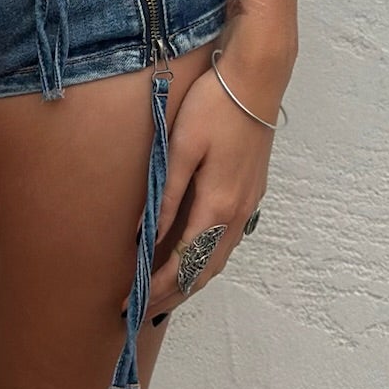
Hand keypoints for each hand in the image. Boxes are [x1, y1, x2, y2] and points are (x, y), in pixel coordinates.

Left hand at [145, 40, 288, 320]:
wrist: (256, 79)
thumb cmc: (213, 106)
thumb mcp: (181, 147)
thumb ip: (167, 195)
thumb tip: (144, 236)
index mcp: (217, 205)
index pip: (184, 263)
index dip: (157, 286)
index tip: (131, 303)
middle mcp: (237, 214)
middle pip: (204, 271)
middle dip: (172, 293)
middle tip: (141, 309)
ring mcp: (249, 204)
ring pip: (219, 259)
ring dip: (191, 280)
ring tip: (163, 291)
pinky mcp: (251, 192)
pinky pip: (227, 242)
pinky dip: (206, 260)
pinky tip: (193, 256)